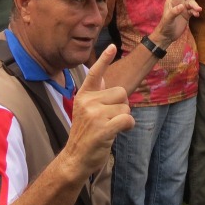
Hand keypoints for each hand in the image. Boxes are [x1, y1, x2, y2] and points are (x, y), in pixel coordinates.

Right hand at [61, 45, 134, 174]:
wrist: (75, 158)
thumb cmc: (85, 134)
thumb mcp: (85, 110)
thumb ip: (96, 94)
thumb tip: (105, 77)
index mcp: (83, 95)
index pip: (95, 73)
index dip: (104, 60)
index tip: (112, 46)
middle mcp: (87, 102)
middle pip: (121, 92)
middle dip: (122, 105)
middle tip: (110, 119)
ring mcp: (94, 114)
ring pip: (126, 106)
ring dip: (124, 118)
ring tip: (110, 127)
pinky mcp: (103, 128)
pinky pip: (127, 118)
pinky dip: (128, 126)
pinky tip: (120, 132)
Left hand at [151, 0, 202, 46]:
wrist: (167, 36)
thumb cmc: (165, 26)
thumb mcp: (168, 19)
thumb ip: (174, 12)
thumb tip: (182, 6)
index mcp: (172, 0)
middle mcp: (178, 2)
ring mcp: (183, 8)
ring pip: (192, 3)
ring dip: (196, 6)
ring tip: (198, 11)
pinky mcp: (187, 14)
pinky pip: (193, 10)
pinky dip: (196, 11)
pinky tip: (196, 15)